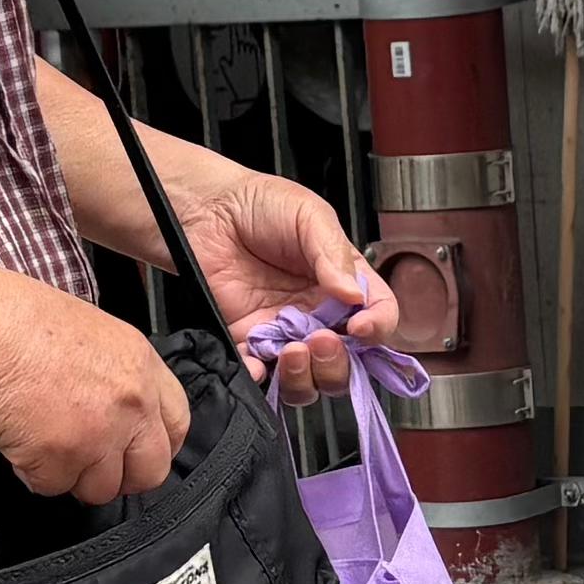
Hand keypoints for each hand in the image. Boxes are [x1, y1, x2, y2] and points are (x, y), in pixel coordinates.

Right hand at [0, 280, 189, 500]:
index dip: (157, 446)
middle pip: (150, 471)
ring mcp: (99, 435)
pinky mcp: (60, 458)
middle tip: (90, 463)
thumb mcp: (94, 335)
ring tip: (43, 441)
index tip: (138, 453)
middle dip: (121, 476)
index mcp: (142, 366)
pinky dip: (33, 473)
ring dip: (72, 475)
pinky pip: (52, 487)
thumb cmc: (18, 319)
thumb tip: (119, 413)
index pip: (178, 425)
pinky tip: (18, 440)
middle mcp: (131, 404)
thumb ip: (118, 377)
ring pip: (101, 488)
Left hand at [188, 167, 395, 400]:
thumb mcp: (308, 215)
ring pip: (309, 380)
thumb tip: (355, 297)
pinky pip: (261, 375)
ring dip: (306, 376)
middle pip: (347, 362)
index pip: (378, 315)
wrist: (204, 210)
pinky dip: (261, 378)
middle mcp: (318, 314)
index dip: (377, 327)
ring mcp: (284, 332)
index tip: (360, 327)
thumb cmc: (259, 204)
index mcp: (344, 283)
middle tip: (321, 341)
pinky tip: (258, 361)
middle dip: (339, 363)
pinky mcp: (247, 342)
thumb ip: (333, 254)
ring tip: (292, 351)